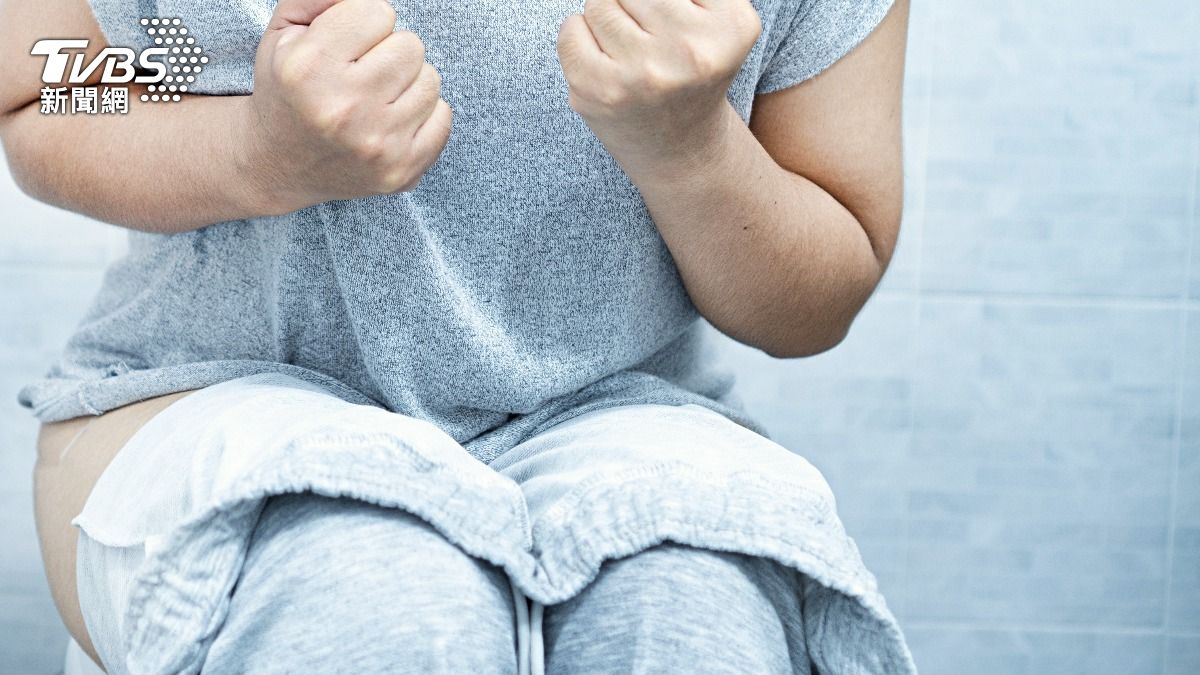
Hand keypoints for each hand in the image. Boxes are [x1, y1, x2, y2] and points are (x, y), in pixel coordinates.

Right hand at [239, 0, 451, 214]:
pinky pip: (444, 116)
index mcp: (308, 68)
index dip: (363, 23)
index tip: (346, 46)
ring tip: (376, 98)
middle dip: (389, 52)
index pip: (378, 11)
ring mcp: (377, 144)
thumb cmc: (288, 92)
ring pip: (431, 80)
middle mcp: (343, 108)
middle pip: (411, 45)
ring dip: (408, 83)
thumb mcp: (285, 34)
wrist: (280, 168)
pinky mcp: (403, 169)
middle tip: (363, 73)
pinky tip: (391, 122)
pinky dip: (424, 114)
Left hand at [556, 0, 759, 170]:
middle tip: (650, 42)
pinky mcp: (598, 89)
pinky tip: (606, 65)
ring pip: (600, 1)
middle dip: (634, 6)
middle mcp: (691, 52)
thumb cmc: (692, 70)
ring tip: (631, 55)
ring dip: (609, 21)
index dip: (664, 2)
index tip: (673, 29)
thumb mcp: (720, 19)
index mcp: (732, 26)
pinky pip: (571, 28)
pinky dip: (580, 37)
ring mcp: (642, 74)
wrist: (681, 149)